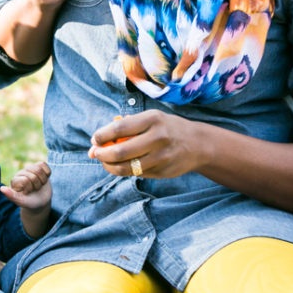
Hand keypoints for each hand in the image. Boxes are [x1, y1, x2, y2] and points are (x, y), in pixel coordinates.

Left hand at [1, 161, 51, 208]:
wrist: (40, 202)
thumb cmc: (29, 202)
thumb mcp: (20, 201)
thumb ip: (11, 196)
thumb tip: (1, 188)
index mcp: (15, 180)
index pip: (26, 180)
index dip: (30, 188)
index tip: (27, 193)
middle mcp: (21, 173)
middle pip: (34, 174)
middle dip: (38, 184)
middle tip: (34, 190)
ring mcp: (30, 169)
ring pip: (39, 169)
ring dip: (43, 180)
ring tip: (39, 185)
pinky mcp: (38, 167)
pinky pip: (44, 165)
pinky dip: (47, 173)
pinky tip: (43, 179)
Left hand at [88, 111, 205, 178]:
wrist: (198, 144)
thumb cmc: (166, 128)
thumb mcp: (150, 119)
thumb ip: (126, 127)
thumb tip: (96, 142)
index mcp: (152, 120)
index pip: (119, 128)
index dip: (101, 136)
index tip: (94, 139)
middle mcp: (158, 138)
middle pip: (120, 151)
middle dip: (102, 154)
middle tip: (94, 153)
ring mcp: (161, 157)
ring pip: (126, 167)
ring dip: (109, 166)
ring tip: (104, 161)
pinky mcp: (162, 172)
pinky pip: (135, 174)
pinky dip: (123, 170)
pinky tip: (120, 165)